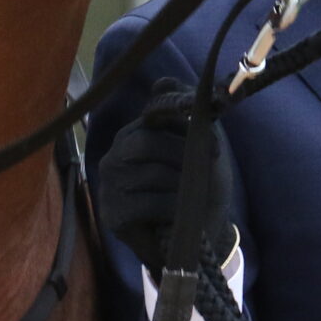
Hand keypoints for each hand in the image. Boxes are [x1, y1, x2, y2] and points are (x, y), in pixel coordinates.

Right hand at [92, 80, 238, 273]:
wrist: (196, 239)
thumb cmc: (197, 191)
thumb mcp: (200, 150)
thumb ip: (186, 116)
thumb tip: (162, 82)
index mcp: (134, 134)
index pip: (152, 114)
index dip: (181, 119)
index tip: (210, 135)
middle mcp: (116, 155)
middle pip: (147, 140)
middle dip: (183, 154)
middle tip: (209, 168)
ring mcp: (110, 184)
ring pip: (151, 172)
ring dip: (183, 185)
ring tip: (194, 196)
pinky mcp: (114, 213)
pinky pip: (148, 201)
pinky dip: (173, 207)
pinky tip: (180, 214)